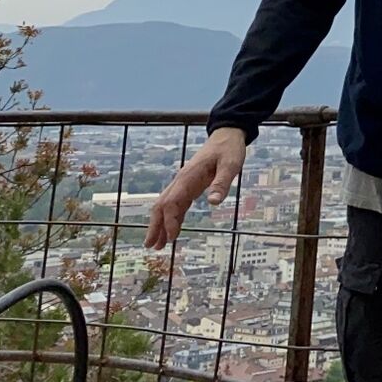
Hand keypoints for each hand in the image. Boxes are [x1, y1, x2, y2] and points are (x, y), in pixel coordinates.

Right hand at [145, 128, 246, 248]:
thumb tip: (213, 203)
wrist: (227, 135)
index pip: (172, 202)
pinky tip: (172, 230)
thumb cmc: (229, 149)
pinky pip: (177, 204)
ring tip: (157, 244)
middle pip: (162, 206)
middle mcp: (181, 181)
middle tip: (151, 246)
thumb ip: (222, 183)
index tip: (172, 238)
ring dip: (161, 225)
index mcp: (188, 177)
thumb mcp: (231, 164)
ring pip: (166, 206)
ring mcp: (184, 183)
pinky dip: (172, 218)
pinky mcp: (189, 185)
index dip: (169, 221)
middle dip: (155, 226)